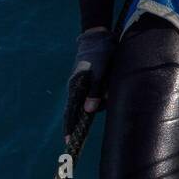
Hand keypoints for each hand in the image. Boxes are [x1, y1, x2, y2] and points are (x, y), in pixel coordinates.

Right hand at [66, 28, 115, 143]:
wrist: (99, 37)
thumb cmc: (100, 55)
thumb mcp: (100, 72)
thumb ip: (95, 91)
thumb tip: (89, 111)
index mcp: (76, 87)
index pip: (70, 112)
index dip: (70, 127)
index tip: (69, 141)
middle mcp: (77, 88)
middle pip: (78, 111)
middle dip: (79, 123)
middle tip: (76, 139)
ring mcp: (83, 86)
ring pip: (93, 103)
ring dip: (102, 101)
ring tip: (109, 85)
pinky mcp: (90, 83)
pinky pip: (97, 95)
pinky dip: (104, 95)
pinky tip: (109, 86)